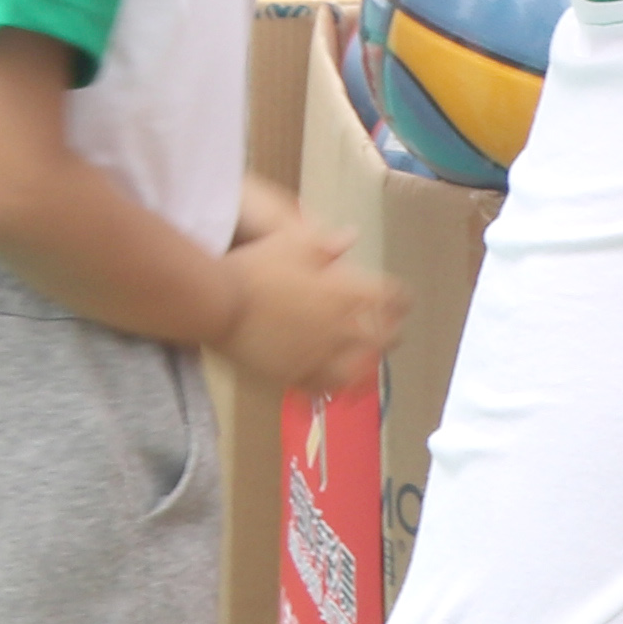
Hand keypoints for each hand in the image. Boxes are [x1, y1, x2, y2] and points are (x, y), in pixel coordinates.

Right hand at [216, 215, 399, 397]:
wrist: (219, 302)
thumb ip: (327, 243)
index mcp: (348, 293)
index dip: (400, 299)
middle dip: (391, 335)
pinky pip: (321, 387)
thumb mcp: (294, 242)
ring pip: (357, 370)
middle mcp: (341, 328)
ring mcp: (318, 355)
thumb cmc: (257, 266)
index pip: (390, 298)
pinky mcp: (293, 375)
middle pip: (382, 338)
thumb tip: (350, 236)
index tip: (403, 300)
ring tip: (369, 366)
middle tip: (393, 334)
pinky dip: (331, 387)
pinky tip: (333, 387)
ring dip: (368, 366)